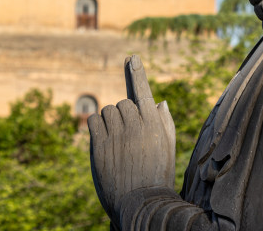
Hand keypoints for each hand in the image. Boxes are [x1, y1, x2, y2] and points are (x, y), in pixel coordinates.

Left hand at [88, 54, 175, 225]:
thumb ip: (165, 124)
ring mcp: (117, 134)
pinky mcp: (100, 145)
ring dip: (110, 121)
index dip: (137, 73)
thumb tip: (160, 102)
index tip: (132, 57)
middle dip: (124, 115)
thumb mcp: (168, 150)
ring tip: (118, 144)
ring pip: (108, 111)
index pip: (143, 92)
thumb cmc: (157, 177)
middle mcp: (135, 125)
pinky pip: (93, 121)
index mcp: (154, 124)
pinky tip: (104, 141)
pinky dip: (96, 127)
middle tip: (128, 138)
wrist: (141, 205)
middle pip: (123, 103)